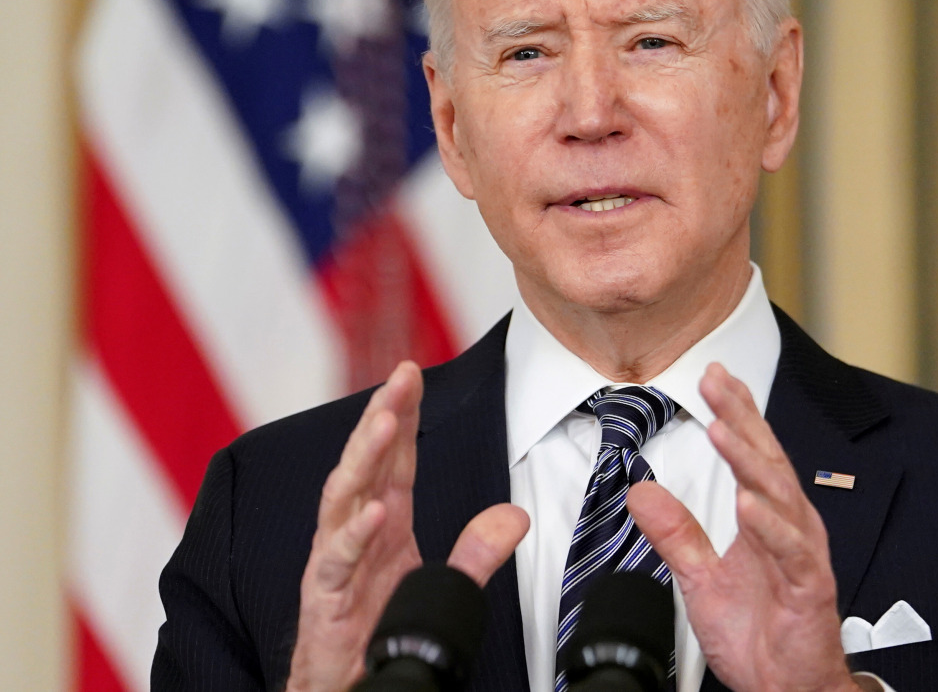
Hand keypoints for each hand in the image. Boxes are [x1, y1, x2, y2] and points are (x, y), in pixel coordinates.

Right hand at [286, 361, 529, 691]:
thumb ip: (476, 552)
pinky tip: (374, 511)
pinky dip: (355, 535)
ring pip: (343, 497)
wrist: (344, 685)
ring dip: (364, 457)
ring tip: (385, 421)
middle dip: (383, 415)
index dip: (402, 413)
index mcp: (383, 520)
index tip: (412, 372)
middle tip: (400, 376)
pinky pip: (337, 560)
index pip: (394, 457)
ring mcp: (336, 560)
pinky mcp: (326, 597)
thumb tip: (516, 516)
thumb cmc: (381, 630)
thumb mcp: (442, 585)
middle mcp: (356, 530)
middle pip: (367, 462)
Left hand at [627, 363, 856, 691]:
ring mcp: (802, 555)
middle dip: (740, 417)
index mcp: (768, 518)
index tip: (712, 375)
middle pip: (765, 460)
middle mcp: (790, 527)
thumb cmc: (758, 631)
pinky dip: (770, 526)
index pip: (751, 454)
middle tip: (715, 381)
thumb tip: (640, 492)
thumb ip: (676, 533)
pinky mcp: (809, 587)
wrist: (785, 687)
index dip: (735, 413)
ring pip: (778, 496)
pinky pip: (791, 551)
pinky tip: (748, 502)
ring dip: (748, 461)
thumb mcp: (701, 577)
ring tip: (721, 429)